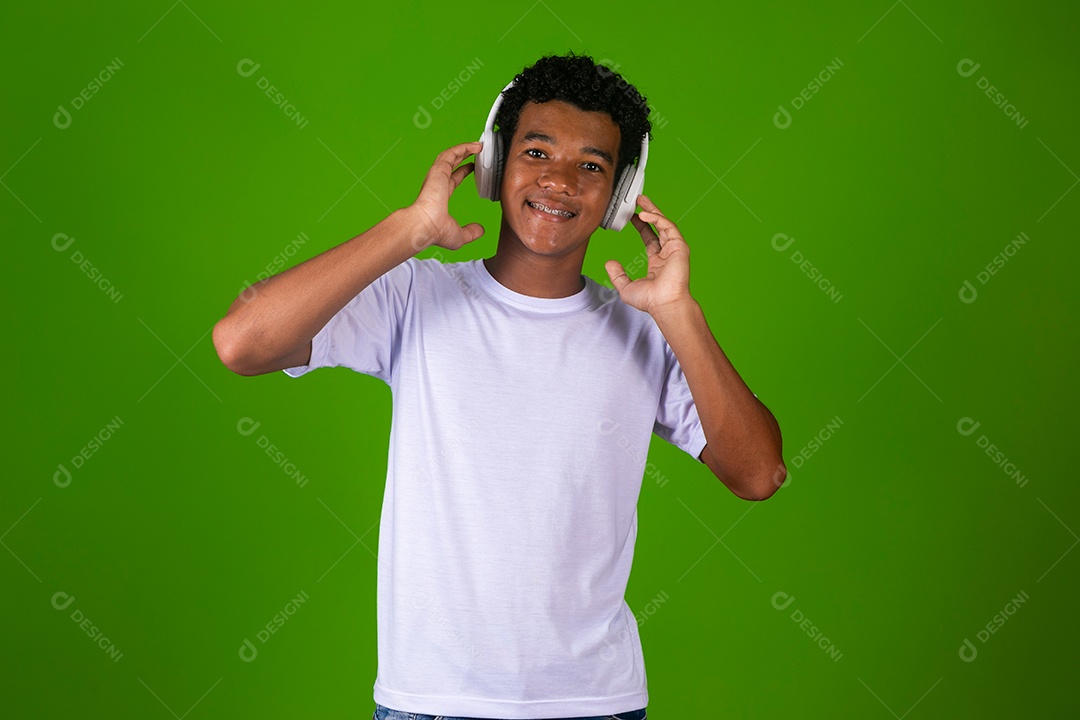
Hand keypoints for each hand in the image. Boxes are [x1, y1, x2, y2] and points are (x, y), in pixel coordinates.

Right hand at [408, 141, 485, 250]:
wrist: (424, 226)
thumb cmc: (435, 232)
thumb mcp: (460, 235)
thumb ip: (471, 232)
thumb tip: (480, 230)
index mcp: (439, 196)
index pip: (453, 179)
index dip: (463, 172)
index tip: (471, 167)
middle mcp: (437, 184)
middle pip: (451, 164)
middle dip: (463, 155)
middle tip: (476, 150)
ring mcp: (437, 176)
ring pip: (451, 156)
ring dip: (464, 149)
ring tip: (477, 145)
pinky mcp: (439, 170)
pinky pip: (452, 153)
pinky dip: (463, 148)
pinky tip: (474, 146)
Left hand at [604, 195, 692, 315]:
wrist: (664, 304)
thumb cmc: (650, 301)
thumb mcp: (626, 286)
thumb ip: (617, 274)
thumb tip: (609, 263)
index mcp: (657, 261)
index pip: (649, 237)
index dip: (641, 225)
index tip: (631, 216)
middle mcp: (667, 253)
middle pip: (658, 226)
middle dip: (649, 212)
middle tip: (638, 201)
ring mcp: (674, 249)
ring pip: (664, 223)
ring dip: (653, 210)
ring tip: (641, 200)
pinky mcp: (679, 247)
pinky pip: (668, 227)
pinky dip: (657, 219)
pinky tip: (644, 214)